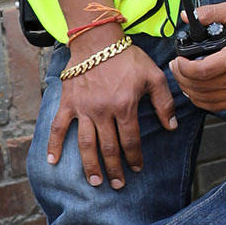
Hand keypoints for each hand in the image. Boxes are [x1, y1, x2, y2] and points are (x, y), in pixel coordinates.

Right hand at [48, 35, 176, 189]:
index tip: (137, 169)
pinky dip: (54, 145)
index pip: (131, 141)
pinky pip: (59, 127)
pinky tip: (53, 161)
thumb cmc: (127, 57)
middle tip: (118, 184)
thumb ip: (164, 102)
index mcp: (125, 106)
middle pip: (109, 148)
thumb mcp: (153, 75)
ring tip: (96, 181)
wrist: (97, 40)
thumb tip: (172, 126)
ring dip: (90, 166)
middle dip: (115, 169)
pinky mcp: (68, 103)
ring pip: (86, 144)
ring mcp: (83, 109)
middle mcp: (103, 111)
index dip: (135, 158)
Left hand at [169, 2, 225, 112]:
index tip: (178, 60)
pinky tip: (196, 89)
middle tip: (177, 67)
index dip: (184, 68)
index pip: (202, 71)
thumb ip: (211, 12)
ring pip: (206, 99)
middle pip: (201, 87)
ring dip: (189, 90)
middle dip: (182, 78)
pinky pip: (216, 106)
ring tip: (184, 77)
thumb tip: (188, 16)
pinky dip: (202, 100)